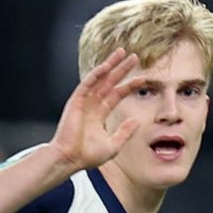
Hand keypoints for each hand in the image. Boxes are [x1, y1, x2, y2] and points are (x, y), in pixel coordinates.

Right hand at [49, 48, 145, 171]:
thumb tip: (137, 121)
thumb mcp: (113, 145)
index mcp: (99, 114)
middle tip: (134, 57)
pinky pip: (86, 84)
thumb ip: (125, 132)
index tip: (143, 79)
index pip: (117, 95)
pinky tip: (105, 66)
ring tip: (121, 52)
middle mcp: (92, 105)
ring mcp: (83, 102)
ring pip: (99, 79)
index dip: (129, 86)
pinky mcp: (75, 102)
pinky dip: (95, 74)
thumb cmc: (87, 156)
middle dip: (121, 69)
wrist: (69, 159)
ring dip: (110, 65)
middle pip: (110, 82)